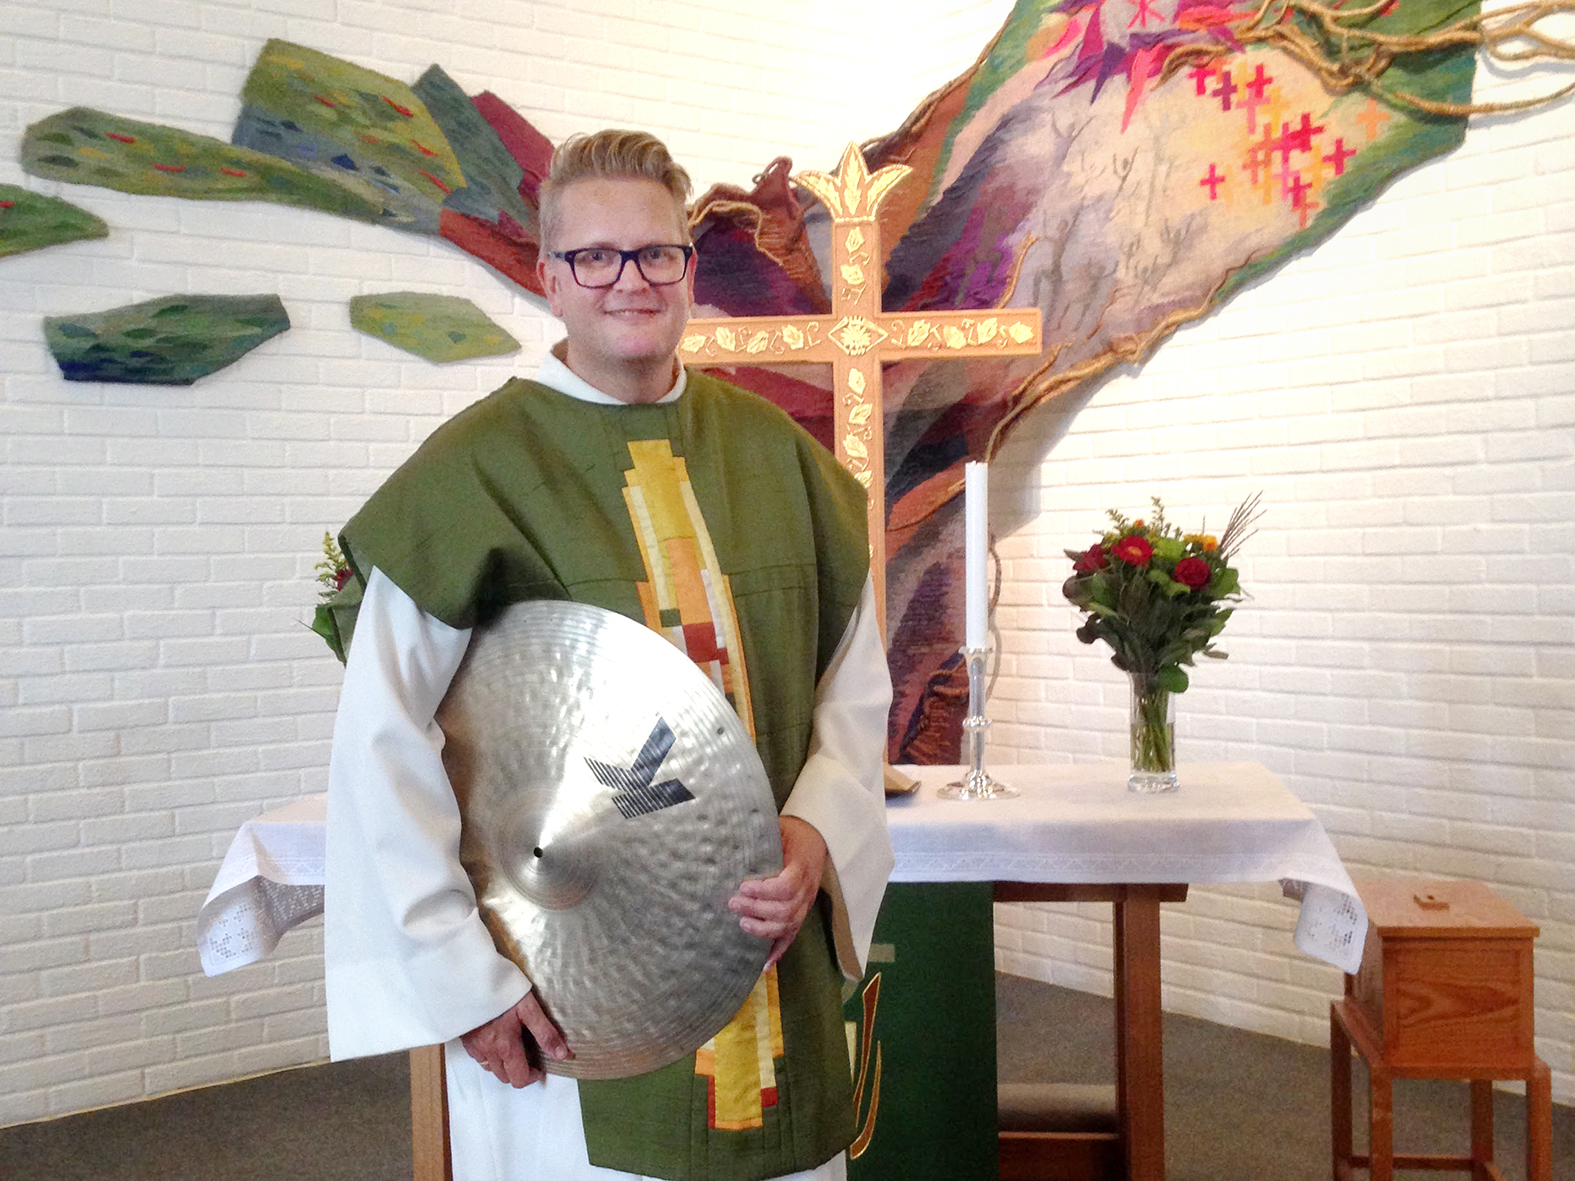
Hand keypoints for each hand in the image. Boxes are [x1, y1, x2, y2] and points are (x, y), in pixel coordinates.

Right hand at [459, 992, 571, 1086]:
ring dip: (504, 1065)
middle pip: (505, 1077)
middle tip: (529, 1055)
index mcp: (506, 1047)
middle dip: (519, 1072)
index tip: (540, 1066)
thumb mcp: (528, 1008)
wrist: (470, 979)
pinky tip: (495, 1038)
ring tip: (513, 1046)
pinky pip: (478, 1057)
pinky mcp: (465, 1039)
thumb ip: (545, 1033)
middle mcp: (488, 1052)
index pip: (519, 1079)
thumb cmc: (501, 991)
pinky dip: (489, 1055)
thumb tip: (562, 1054)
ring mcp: (474, 1047)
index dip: (532, 1077)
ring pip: (490, 1069)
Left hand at [729, 816, 826, 966]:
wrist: (815, 838)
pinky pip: (792, 937)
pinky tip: (764, 964)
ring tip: (742, 923)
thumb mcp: (779, 829)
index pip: (786, 887)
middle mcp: (806, 890)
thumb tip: (732, 836)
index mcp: (801, 868)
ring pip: (788, 926)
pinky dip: (779, 951)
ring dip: (763, 929)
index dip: (764, 891)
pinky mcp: (802, 914)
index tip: (743, 887)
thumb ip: (762, 838)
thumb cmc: (792, 834)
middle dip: (757, 910)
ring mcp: (805, 905)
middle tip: (733, 903)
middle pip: (785, 910)